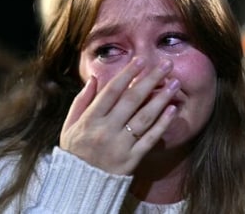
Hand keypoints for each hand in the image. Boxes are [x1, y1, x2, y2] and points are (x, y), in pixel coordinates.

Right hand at [60, 57, 180, 174]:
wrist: (80, 184)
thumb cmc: (75, 151)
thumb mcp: (70, 125)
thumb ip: (82, 101)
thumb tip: (95, 77)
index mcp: (90, 120)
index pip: (111, 91)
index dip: (127, 74)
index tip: (141, 59)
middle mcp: (105, 130)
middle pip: (132, 100)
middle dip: (150, 79)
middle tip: (166, 64)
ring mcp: (120, 146)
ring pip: (144, 117)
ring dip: (161, 98)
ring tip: (175, 83)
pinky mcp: (131, 160)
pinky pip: (150, 139)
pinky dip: (162, 124)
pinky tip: (172, 110)